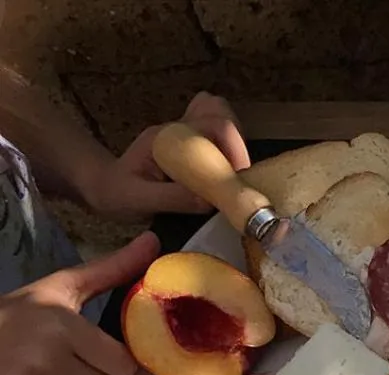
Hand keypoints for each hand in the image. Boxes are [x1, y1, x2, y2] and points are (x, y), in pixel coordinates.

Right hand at [0, 232, 158, 374]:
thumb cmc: (15, 315)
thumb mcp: (59, 289)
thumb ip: (110, 270)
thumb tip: (154, 242)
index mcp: (63, 326)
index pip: (124, 365)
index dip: (117, 361)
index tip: (101, 351)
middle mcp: (47, 359)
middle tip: (74, 362)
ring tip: (50, 373)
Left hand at [81, 93, 248, 218]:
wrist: (101, 186)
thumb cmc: (116, 194)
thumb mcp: (140, 200)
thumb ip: (174, 198)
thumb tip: (212, 200)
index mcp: (167, 138)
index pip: (212, 124)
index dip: (234, 148)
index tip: (237, 177)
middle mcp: (177, 129)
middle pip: (221, 111)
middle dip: (238, 142)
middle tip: (237, 174)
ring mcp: (183, 132)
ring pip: (221, 116)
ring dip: (235, 142)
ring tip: (232, 173)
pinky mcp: (188, 141)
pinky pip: (216, 130)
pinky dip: (228, 145)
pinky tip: (224, 169)